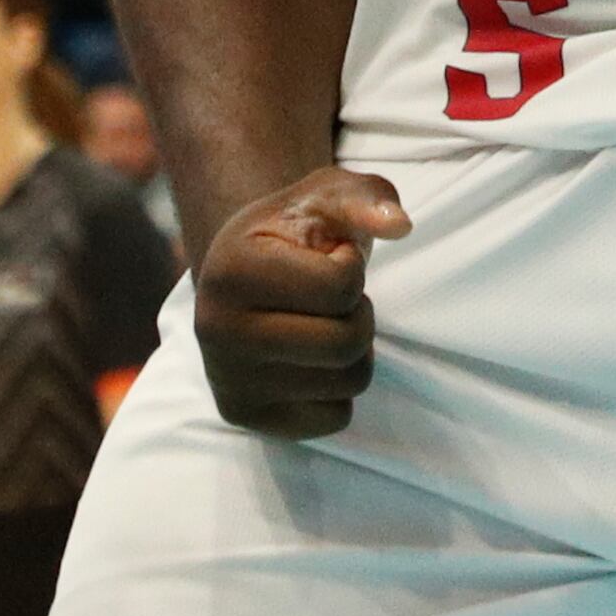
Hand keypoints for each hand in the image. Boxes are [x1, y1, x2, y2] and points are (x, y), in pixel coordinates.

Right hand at [194, 168, 413, 437]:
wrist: (240, 274)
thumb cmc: (291, 232)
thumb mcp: (325, 197)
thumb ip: (367, 197)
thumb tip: (399, 225)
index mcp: (231, 269)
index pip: (340, 286)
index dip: (350, 267)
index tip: (325, 257)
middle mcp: (216, 330)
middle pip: (347, 343)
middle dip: (359, 314)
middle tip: (331, 298)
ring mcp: (227, 379)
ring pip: (348, 383)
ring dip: (354, 351)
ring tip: (321, 324)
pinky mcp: (243, 415)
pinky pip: (335, 418)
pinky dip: (337, 389)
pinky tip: (308, 359)